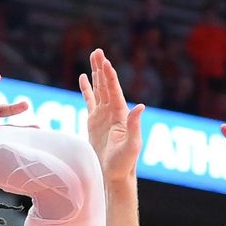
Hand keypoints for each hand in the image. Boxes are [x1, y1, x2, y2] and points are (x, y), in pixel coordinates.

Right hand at [79, 49, 144, 182]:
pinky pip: (89, 101)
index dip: (109, 76)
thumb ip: (135, 126)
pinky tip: (84, 78)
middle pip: (105, 85)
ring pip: (98, 89)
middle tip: (97, 51)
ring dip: (95, 74)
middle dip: (101, 68)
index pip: (113, 91)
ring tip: (92, 57)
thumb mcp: (132, 145)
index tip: (104, 61)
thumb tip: (140, 106)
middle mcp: (113, 112)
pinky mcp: (94, 122)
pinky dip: (87, 89)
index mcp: (120, 115)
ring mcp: (103, 116)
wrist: (115, 175)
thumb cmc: (125, 163)